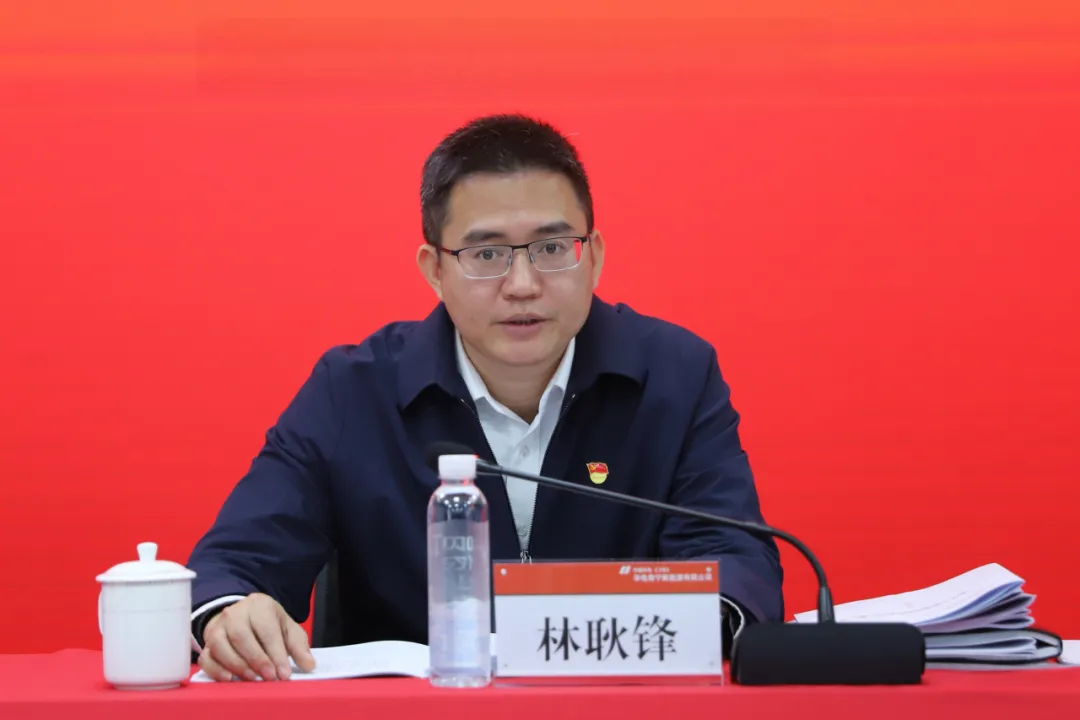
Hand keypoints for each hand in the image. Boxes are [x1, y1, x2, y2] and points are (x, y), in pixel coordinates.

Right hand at [198, 593, 315, 681]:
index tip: (284, 674)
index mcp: (259, 605)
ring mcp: (218, 627)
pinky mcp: (207, 642)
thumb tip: (309, 665)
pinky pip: (206, 657)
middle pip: (241, 636)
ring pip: (220, 645)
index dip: (276, 653)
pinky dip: (216, 670)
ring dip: (237, 665)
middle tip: (269, 678)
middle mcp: (234, 613)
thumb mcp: (287, 629)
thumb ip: (298, 647)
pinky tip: (230, 679)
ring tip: (252, 679)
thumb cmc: (268, 624)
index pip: (267, 629)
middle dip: (257, 660)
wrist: (244, 616)